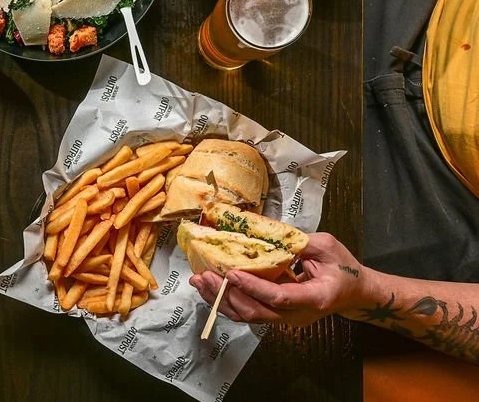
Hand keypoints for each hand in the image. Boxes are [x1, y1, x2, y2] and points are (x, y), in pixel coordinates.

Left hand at [189, 232, 366, 326]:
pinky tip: (209, 288)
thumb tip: (269, 234)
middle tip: (205, 276)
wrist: (354, 292)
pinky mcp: (275, 315)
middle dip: (227, 294)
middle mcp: (297, 314)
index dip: (254, 287)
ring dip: (221, 299)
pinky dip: (226, 301)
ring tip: (199, 281)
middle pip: (256, 311)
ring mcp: (285, 319)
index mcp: (314, 298)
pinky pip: (247, 312)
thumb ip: (300, 242)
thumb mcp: (327, 247)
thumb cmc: (343, 268)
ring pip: (248, 315)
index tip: (231, 273)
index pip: (279, 297)